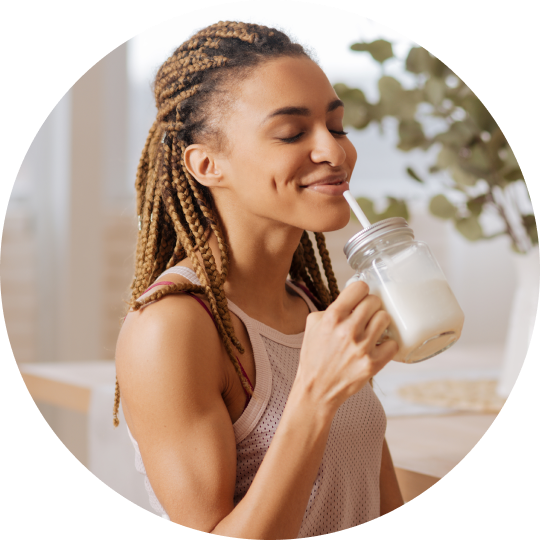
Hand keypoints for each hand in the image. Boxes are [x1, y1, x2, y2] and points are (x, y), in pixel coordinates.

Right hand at [295, 280, 397, 413]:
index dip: (361, 291)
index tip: (360, 297)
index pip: (360, 287)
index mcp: (332, 317)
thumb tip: (351, 299)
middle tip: (366, 315)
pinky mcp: (372, 363)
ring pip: (385, 318)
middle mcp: (348, 330)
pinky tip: (377, 346)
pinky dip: (387, 344)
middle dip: (371, 306)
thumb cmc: (314, 355)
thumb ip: (331, 308)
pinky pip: (393, 343)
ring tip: (372, 329)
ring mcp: (362, 347)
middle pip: (375, 301)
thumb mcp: (313, 324)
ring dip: (379, 323)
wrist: (316, 389)